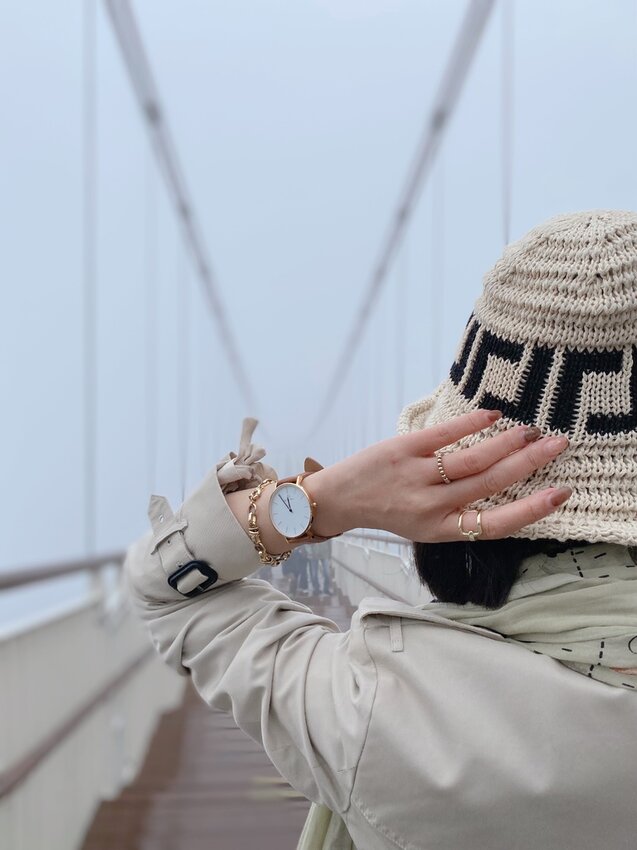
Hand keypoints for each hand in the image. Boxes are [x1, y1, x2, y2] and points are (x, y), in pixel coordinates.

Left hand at [307, 409, 570, 542]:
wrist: (339, 499)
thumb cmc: (390, 510)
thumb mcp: (426, 524)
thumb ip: (461, 511)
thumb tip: (506, 486)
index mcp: (441, 529)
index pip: (496, 525)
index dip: (532, 510)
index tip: (560, 493)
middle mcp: (432, 506)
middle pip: (491, 484)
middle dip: (529, 463)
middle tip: (557, 445)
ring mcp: (417, 476)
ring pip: (473, 460)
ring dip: (507, 443)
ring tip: (531, 431)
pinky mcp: (402, 450)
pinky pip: (443, 435)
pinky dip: (470, 423)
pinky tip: (492, 414)